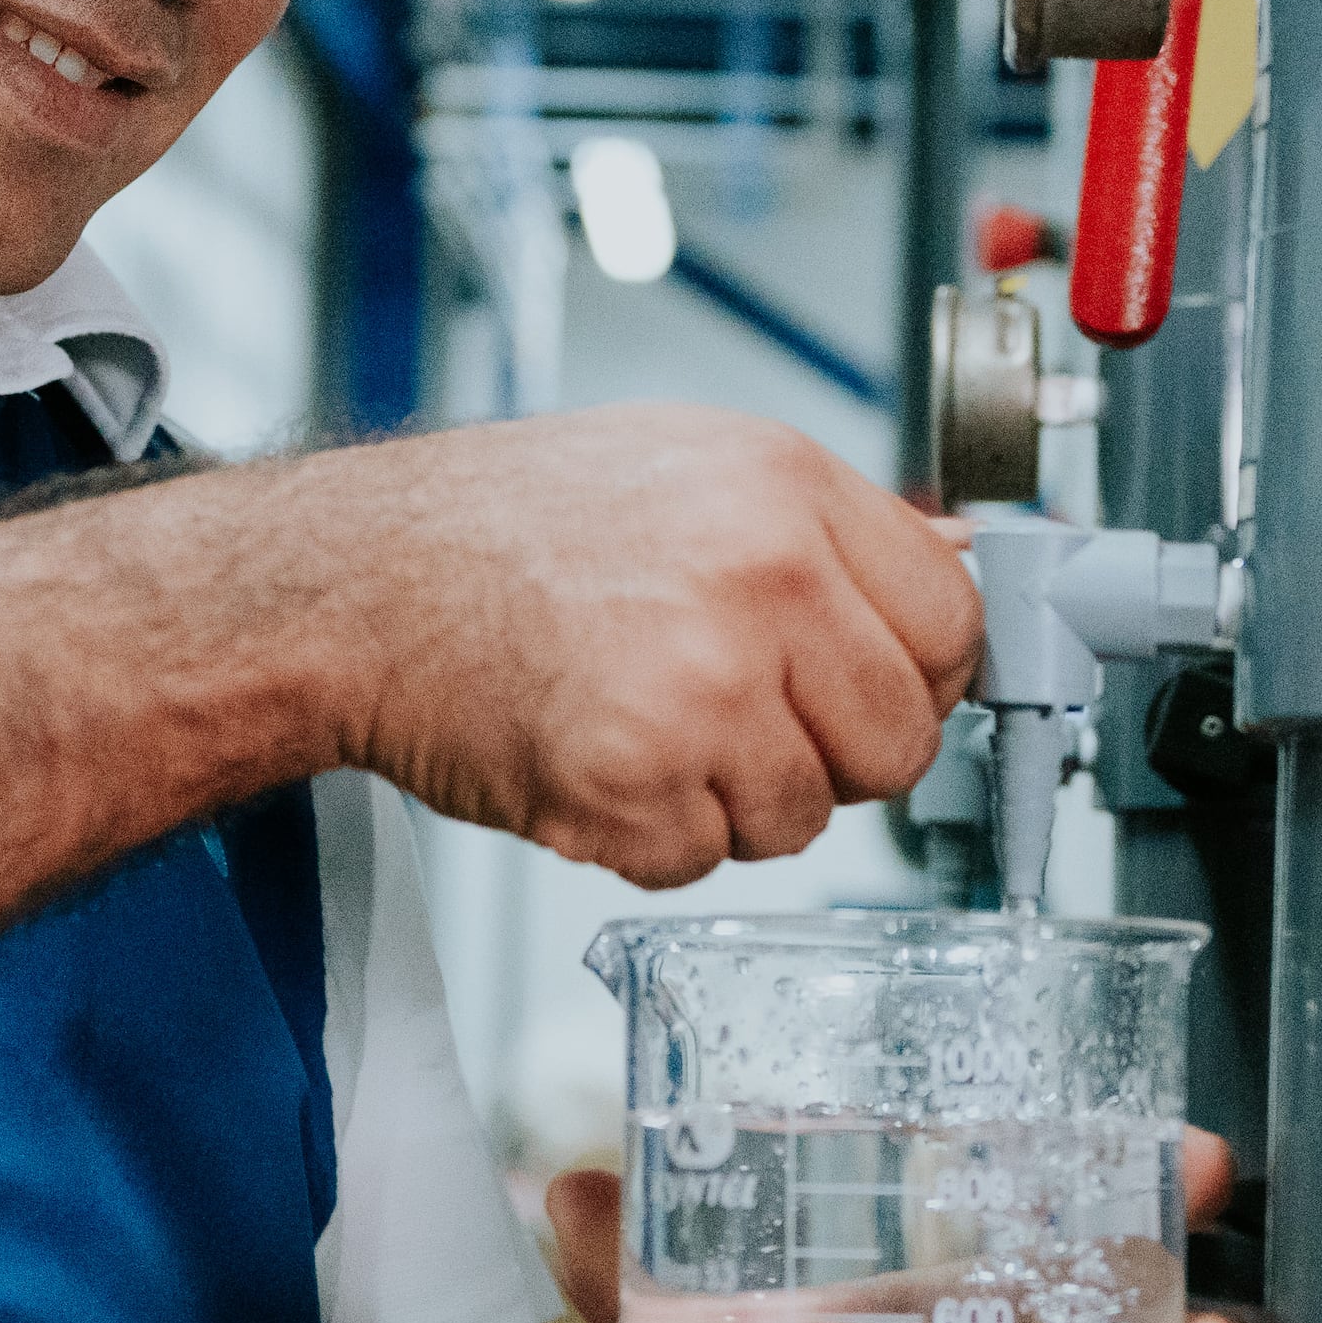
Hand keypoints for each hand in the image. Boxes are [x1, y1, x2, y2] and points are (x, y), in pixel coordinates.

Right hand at [315, 407, 977, 886]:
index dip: (917, 674)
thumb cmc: (510, 524)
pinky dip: (651, 837)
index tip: (872, 686)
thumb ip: (831, 521)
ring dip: (734, 801)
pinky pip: (704, 859)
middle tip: (746, 720)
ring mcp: (700, 688)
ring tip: (652, 728)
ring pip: (806, 817)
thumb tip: (959, 563)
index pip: (953, 623)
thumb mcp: (691, 463)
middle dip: (833, 755)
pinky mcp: (633, 784)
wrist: (362, 581)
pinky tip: (600, 761)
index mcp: (786, 492)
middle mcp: (759, 581)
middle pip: (899, 739)